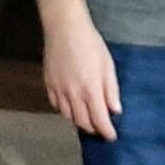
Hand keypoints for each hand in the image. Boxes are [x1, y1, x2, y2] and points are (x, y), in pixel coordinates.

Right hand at [43, 15, 122, 139]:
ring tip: (88, 120)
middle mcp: (73, 94)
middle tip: (101, 129)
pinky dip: (66, 111)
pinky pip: (56, 106)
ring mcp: (59, 90)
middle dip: (94, 129)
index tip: (112, 136)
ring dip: (79, 122)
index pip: (99, 120)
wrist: (64, 28)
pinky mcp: (48, 84)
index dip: (106, 132)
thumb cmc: (90, 43)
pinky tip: (72, 108)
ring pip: (68, 116)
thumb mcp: (108, 66)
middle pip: (83, 122)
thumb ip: (111, 90)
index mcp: (91, 90)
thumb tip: (115, 110)